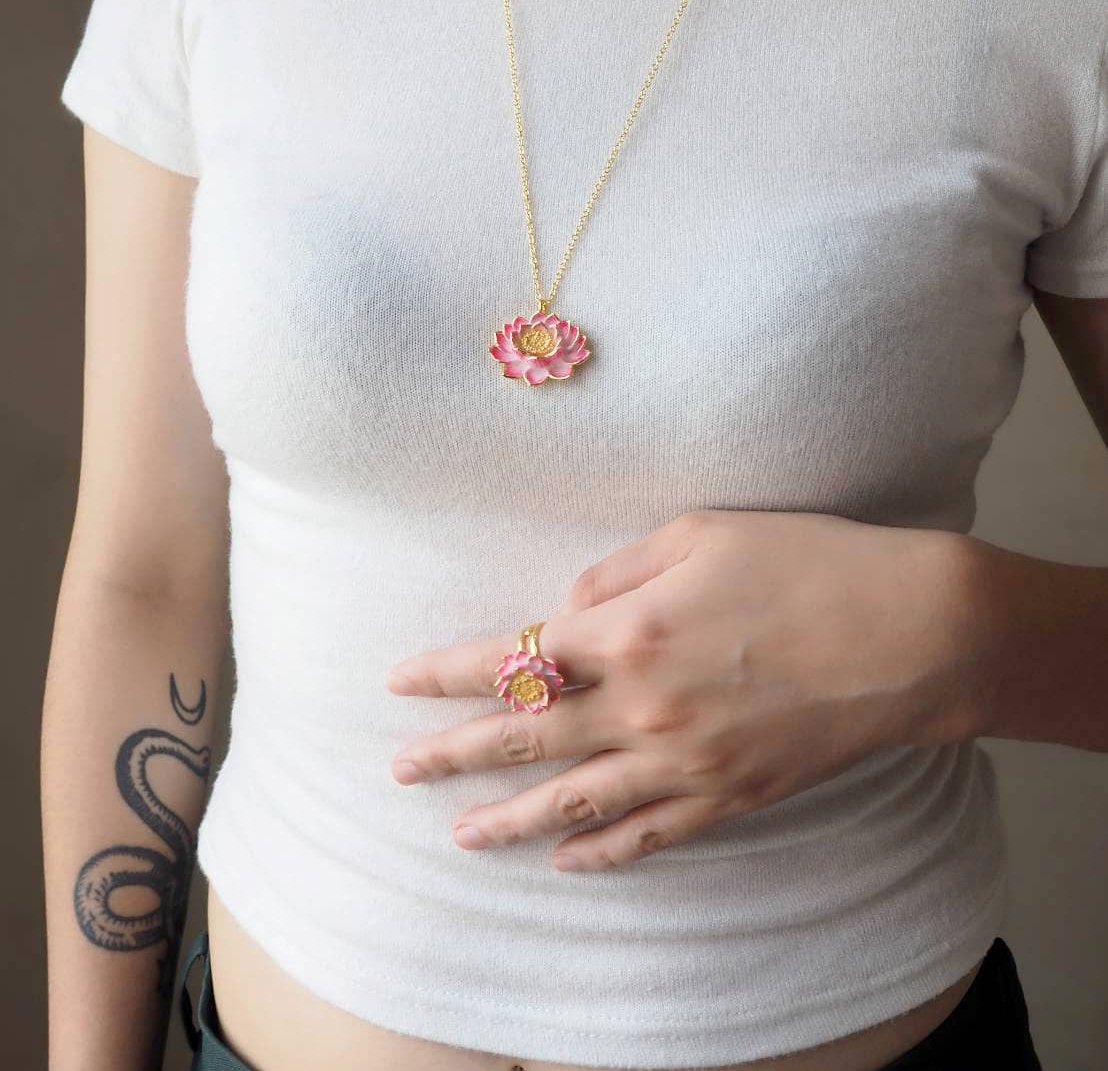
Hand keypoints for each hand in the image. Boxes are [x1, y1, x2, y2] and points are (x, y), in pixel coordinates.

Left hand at [385, 508, 981, 871]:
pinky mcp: (729, 795)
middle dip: (454, 754)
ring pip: (574, 803)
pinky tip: (568, 861)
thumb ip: (616, 573)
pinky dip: (602, 853)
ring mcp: (684, 762)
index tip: (399, 683)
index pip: (510, 659)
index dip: (447, 673)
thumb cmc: (806, 562)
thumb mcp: (700, 533)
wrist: (911, 632)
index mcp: (626, 632)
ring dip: (510, 820)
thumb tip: (564, 607)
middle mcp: (641, 707)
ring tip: (462, 836)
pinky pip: (649, 835)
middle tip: (401, 770)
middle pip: (525, 738)